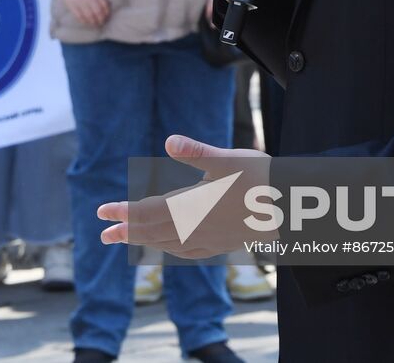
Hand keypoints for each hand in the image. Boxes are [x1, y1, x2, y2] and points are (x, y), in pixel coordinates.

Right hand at [58, 0, 109, 26]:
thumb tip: (103, 5)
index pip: (104, 5)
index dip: (106, 12)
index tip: (107, 15)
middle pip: (98, 12)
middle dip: (101, 19)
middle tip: (103, 22)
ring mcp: (79, 2)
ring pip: (89, 16)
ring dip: (93, 22)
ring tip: (96, 24)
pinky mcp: (72, 5)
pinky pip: (79, 16)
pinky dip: (84, 21)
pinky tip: (86, 22)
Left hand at [97, 134, 269, 258]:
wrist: (292, 206)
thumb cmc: (261, 176)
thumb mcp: (228, 158)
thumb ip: (197, 152)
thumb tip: (169, 142)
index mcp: (193, 205)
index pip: (149, 211)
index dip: (124, 212)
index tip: (102, 213)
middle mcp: (197, 226)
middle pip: (153, 231)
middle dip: (126, 231)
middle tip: (103, 234)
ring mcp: (209, 238)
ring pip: (168, 243)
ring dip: (143, 241)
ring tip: (126, 239)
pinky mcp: (222, 244)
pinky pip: (187, 251)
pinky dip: (170, 249)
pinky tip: (167, 247)